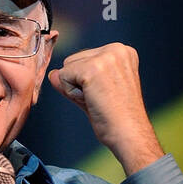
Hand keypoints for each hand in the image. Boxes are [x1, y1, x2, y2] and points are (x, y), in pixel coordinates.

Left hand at [48, 42, 163, 173]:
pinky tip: (92, 101)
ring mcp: (104, 57)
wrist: (129, 134)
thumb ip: (75, 79)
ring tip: (99, 100)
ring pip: (66, 68)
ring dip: (76, 88)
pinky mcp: (91, 68)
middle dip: (80, 83)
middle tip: (103, 99)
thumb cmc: (118, 118)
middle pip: (73, 60)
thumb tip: (53, 74)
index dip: (88, 81)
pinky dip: (72, 94)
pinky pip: (63, 78)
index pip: (85, 58)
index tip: (109, 94)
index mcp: (123, 52)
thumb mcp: (97, 91)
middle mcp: (116, 49)